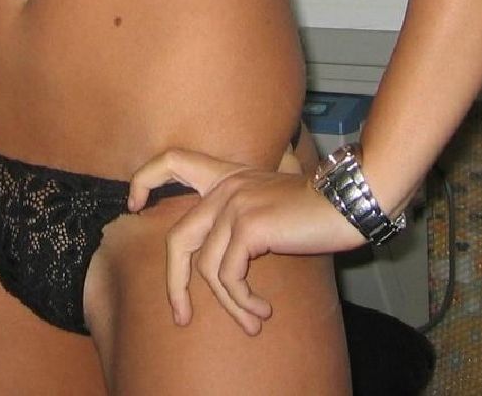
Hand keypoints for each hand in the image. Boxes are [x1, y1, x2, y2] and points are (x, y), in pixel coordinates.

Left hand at [126, 144, 362, 335]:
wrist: (347, 202)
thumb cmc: (316, 210)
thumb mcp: (273, 203)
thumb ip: (247, 211)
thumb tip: (230, 250)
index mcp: (227, 176)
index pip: (172, 160)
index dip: (144, 180)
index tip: (134, 206)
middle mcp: (225, 187)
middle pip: (178, 239)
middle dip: (174, 285)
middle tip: (181, 317)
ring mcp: (234, 204)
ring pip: (206, 268)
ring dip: (227, 304)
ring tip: (251, 321)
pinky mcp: (247, 225)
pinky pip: (228, 275)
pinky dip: (241, 300)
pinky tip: (262, 310)